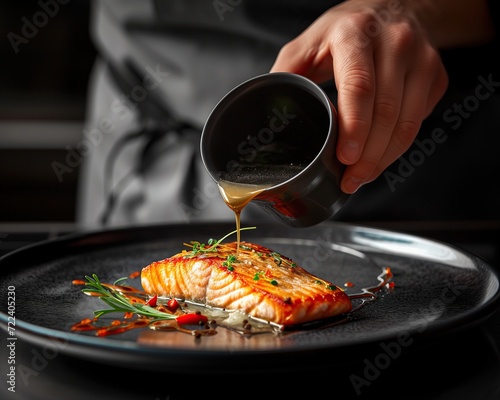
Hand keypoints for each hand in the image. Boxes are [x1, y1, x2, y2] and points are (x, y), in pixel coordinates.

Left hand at [270, 0, 448, 192]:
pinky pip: (419, 122)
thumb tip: (268, 115)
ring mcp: (421, 59)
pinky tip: (378, 157)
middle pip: (386, 111)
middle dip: (367, 156)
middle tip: (349, 180)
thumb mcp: (308, 43)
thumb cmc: (345, 31)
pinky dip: (397, 147)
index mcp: (355, 34)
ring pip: (407, 123)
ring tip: (361, 177)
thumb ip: (287, 74)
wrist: (393, 9)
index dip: (354, 127)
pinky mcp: (436, 76)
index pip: (359, 86)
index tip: (345, 158)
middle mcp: (395, 42)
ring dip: (383, 158)